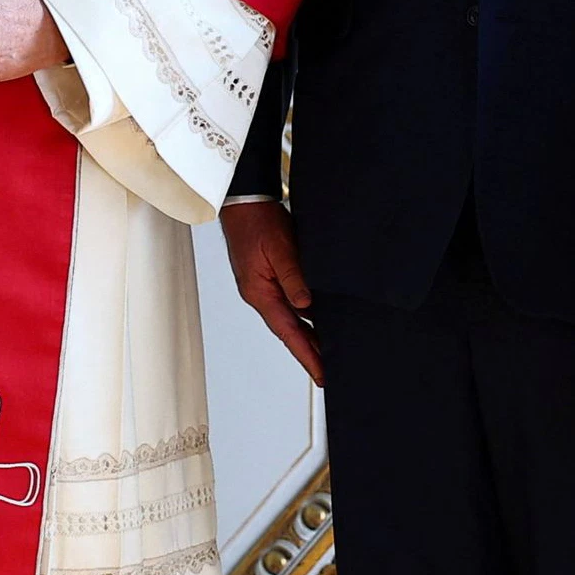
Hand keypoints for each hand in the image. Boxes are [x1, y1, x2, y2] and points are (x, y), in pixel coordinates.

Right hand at [219, 200, 319, 384]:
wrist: (244, 201)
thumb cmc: (256, 221)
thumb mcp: (280, 248)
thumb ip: (294, 277)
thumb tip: (306, 305)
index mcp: (259, 293)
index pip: (288, 332)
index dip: (306, 355)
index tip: (321, 374)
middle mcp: (261, 294)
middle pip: (289, 331)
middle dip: (308, 352)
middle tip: (328, 371)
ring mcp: (264, 286)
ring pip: (291, 318)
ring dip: (308, 334)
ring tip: (329, 350)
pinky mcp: (270, 276)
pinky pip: (290, 302)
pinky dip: (305, 314)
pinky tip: (320, 317)